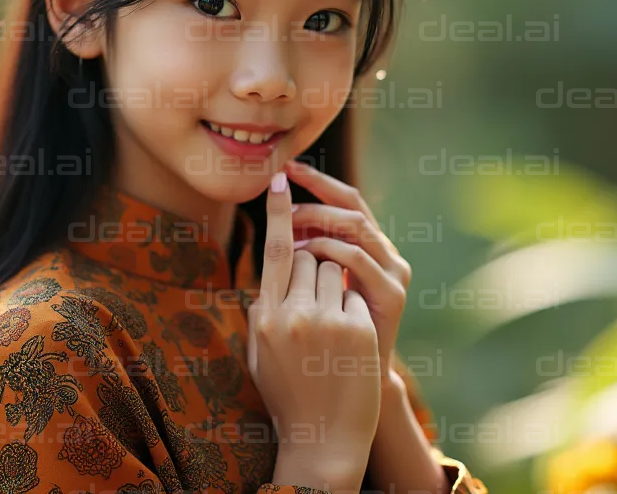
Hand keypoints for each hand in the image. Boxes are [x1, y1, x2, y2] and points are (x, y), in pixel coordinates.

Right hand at [248, 171, 380, 491]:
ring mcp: (326, 322)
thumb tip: (276, 263)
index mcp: (263, 316)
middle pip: (310, 256)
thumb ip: (265, 306)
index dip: (278, 211)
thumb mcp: (261, 349)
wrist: (322, 437)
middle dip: (315, 264)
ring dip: (336, 283)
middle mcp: (292, 315)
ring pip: (336, 269)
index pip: (272, 249)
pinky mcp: (356, 330)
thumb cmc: (288, 392)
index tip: (281, 178)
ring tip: (330, 324)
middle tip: (315, 295)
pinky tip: (346, 342)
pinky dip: (352, 307)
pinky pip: (354, 293)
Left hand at [283, 158, 410, 383]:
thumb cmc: (325, 341)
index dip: (316, 182)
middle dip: (315, 194)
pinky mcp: (392, 294)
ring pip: (355, 226)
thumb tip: (279, 230)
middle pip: (351, 205)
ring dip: (318, 221)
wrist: (354, 389)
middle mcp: (384, 253)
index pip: (343, 201)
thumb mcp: (311, 292)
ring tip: (289, 232)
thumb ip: (303, 264)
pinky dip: (329, 251)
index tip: (285, 169)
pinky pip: (357, 259)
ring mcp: (392, 272)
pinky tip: (304, 257)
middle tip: (282, 195)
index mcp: (366, 248)